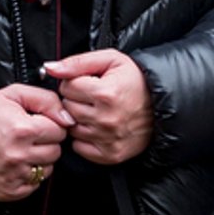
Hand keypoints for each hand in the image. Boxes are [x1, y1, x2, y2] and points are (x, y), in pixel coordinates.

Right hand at [0, 84, 72, 201]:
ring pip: (47, 170)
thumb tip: (68, 118)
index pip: (60, 131)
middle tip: (29, 136)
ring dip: (39, 160)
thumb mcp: (13, 94)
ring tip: (21, 149)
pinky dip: (28, 176)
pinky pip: (33, 186)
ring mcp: (13, 176)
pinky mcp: (7, 191)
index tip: (38, 123)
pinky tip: (15, 164)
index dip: (50, 125)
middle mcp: (19, 156)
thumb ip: (46, 100)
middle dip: (46, 142)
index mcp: (23, 130)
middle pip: (56, 152)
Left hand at [43, 49, 154, 164]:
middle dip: (75, 99)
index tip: (88, 82)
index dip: (75, 82)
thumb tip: (50, 68)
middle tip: (92, 96)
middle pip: (67, 108)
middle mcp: (106, 119)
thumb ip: (77, 62)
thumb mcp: (110, 60)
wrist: (162, 104)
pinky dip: (84, 137)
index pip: (66, 87)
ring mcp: (108, 139)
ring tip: (96, 110)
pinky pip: (79, 147)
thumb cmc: (136, 80)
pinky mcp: (110, 154)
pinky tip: (97, 126)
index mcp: (105, 93)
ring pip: (71, 128)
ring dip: (79, 119)